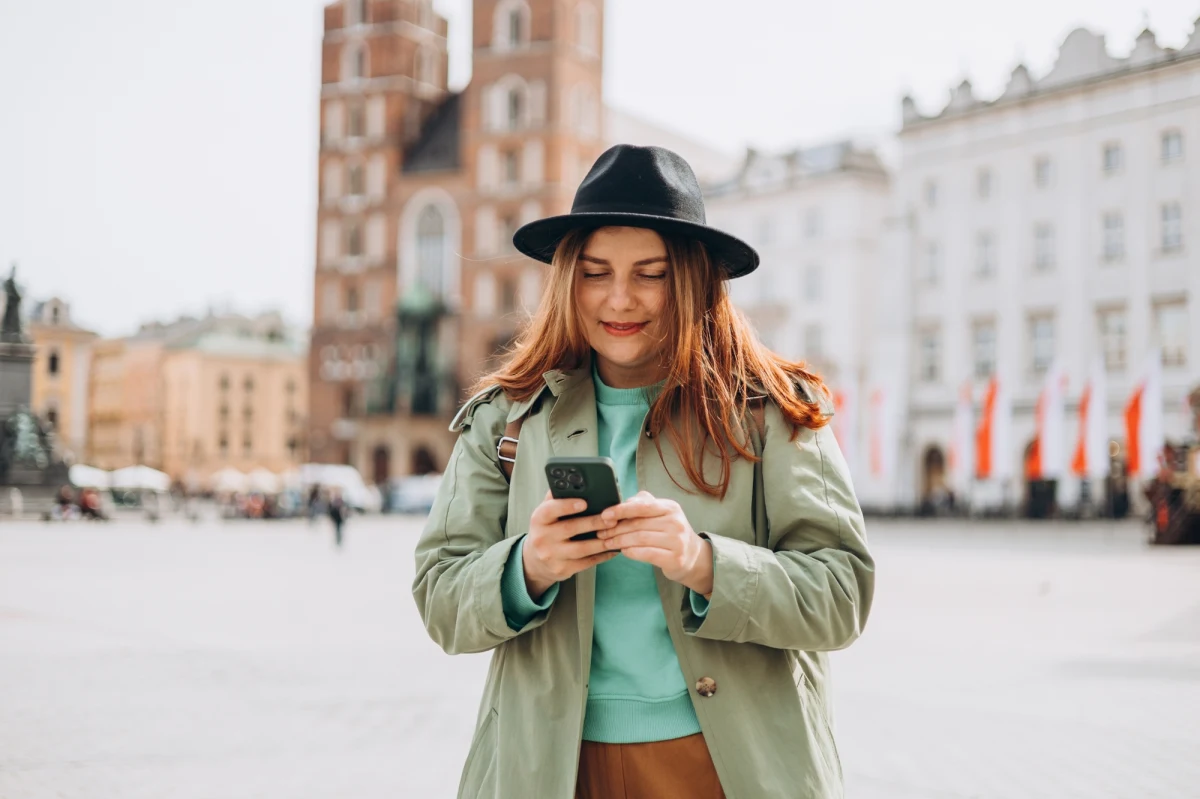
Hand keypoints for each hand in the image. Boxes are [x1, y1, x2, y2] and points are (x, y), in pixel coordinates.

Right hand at [522, 491, 617, 599]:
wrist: (535, 562)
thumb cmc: (546, 531)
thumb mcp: (545, 514)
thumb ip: (557, 498)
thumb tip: (572, 480)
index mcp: (539, 520)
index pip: (550, 510)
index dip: (567, 506)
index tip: (584, 502)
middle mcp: (542, 538)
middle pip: (570, 529)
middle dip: (593, 522)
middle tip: (612, 518)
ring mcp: (552, 556)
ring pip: (581, 549)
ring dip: (601, 541)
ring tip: (617, 534)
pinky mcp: (562, 570)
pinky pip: (586, 563)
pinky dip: (602, 556)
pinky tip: (613, 549)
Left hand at [597, 491, 713, 596]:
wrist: (693, 556)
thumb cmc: (670, 532)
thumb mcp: (661, 514)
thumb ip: (642, 504)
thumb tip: (622, 504)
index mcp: (671, 508)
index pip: (642, 506)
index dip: (621, 510)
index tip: (605, 515)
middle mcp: (675, 523)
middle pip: (638, 524)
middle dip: (616, 528)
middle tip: (601, 532)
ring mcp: (677, 542)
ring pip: (640, 539)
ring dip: (620, 541)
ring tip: (608, 543)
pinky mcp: (675, 559)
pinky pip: (646, 554)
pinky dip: (631, 552)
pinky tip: (623, 551)